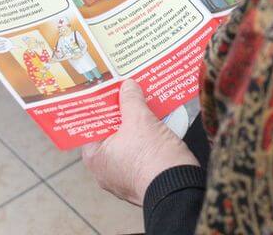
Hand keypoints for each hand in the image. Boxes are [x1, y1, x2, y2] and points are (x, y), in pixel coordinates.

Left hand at [82, 80, 198, 205]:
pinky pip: (142, 152)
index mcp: (96, 158)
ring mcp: (125, 177)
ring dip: (138, 125)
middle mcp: (106, 171)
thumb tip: (128, 86)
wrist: (180, 187)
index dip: (101, 107)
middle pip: (111, 133)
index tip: (109, 93)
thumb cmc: (152, 158)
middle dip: (122, 114)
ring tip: (145, 105)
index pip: (92, 126)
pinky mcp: (144, 178)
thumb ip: (131, 100)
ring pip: (129, 143)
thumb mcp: (140, 120)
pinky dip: (148, 138)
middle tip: (128, 95)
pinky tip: (158, 122)